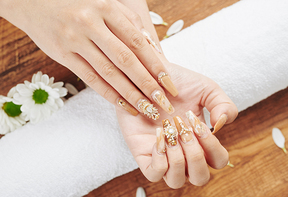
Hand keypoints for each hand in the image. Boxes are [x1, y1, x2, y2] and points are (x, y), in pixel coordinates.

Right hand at [0, 0, 176, 117]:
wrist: (35, 3)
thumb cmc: (79, 5)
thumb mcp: (106, 6)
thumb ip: (130, 24)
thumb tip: (153, 49)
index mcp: (107, 9)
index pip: (138, 42)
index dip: (156, 65)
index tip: (170, 83)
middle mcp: (92, 24)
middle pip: (126, 60)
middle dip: (147, 84)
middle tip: (163, 102)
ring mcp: (76, 40)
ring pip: (109, 73)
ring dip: (130, 94)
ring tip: (147, 109)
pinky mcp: (63, 55)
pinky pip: (90, 78)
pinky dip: (109, 94)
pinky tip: (124, 105)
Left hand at [116, 62, 237, 187]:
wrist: (149, 75)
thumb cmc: (178, 84)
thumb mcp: (207, 89)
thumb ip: (224, 105)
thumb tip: (220, 125)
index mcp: (202, 141)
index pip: (219, 161)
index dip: (212, 147)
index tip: (196, 122)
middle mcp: (184, 153)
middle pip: (200, 178)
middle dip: (195, 154)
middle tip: (183, 129)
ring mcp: (164, 156)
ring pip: (176, 181)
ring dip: (177, 157)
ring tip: (170, 132)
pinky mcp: (143, 154)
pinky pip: (153, 174)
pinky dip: (159, 159)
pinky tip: (159, 135)